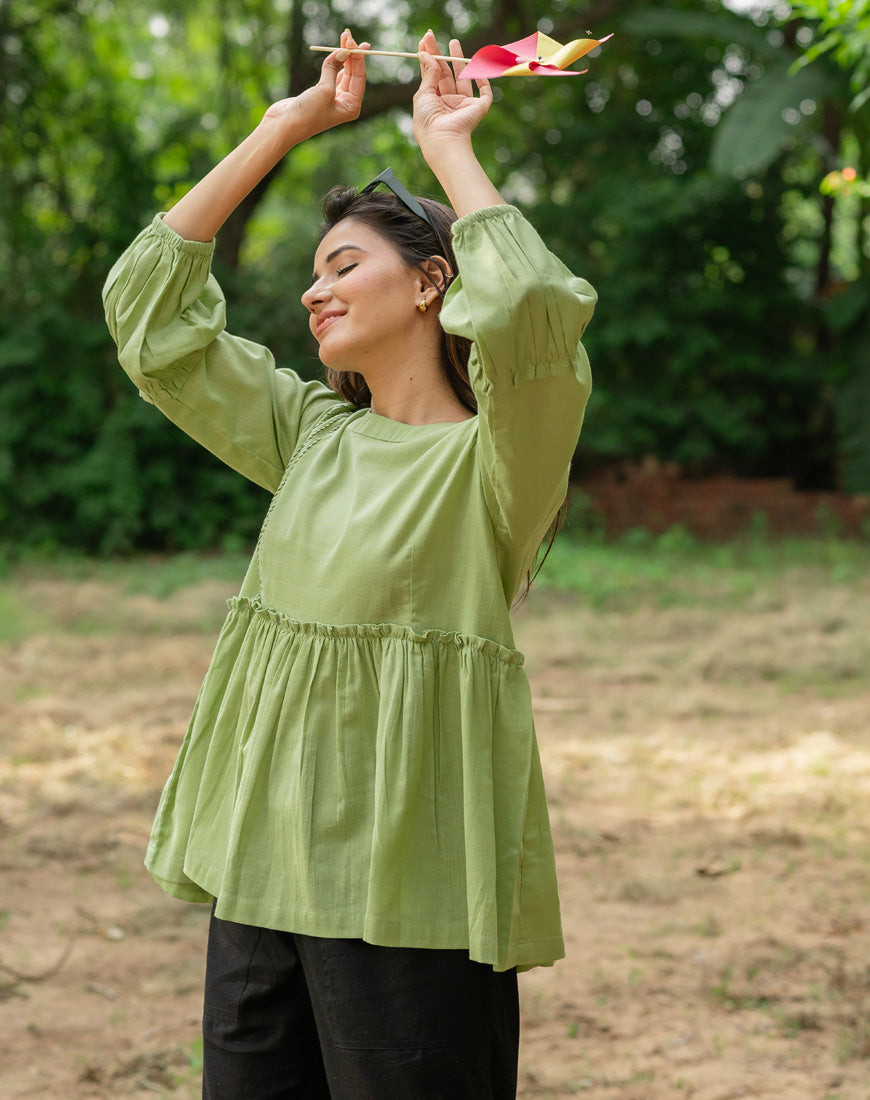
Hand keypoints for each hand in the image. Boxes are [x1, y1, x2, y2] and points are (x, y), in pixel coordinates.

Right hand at [263, 28, 368, 136]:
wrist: (284, 125)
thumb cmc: (307, 113)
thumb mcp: (323, 89)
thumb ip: (333, 68)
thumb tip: (343, 50)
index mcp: (352, 106)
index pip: (359, 77)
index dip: (357, 58)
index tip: (352, 41)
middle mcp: (346, 103)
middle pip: (353, 73)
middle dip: (351, 54)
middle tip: (349, 35)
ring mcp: (334, 98)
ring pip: (342, 72)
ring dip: (343, 56)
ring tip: (344, 38)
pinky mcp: (322, 93)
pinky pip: (331, 74)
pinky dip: (333, 63)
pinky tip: (336, 53)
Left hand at [413, 31, 492, 151]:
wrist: (442, 139)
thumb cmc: (428, 122)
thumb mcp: (423, 95)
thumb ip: (428, 74)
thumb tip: (426, 54)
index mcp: (434, 102)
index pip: (431, 76)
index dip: (428, 58)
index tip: (424, 41)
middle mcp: (449, 102)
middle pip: (445, 74)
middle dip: (440, 55)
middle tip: (432, 36)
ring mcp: (464, 104)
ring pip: (463, 78)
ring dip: (459, 60)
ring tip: (453, 42)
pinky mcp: (479, 107)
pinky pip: (484, 91)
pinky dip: (483, 79)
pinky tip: (475, 65)